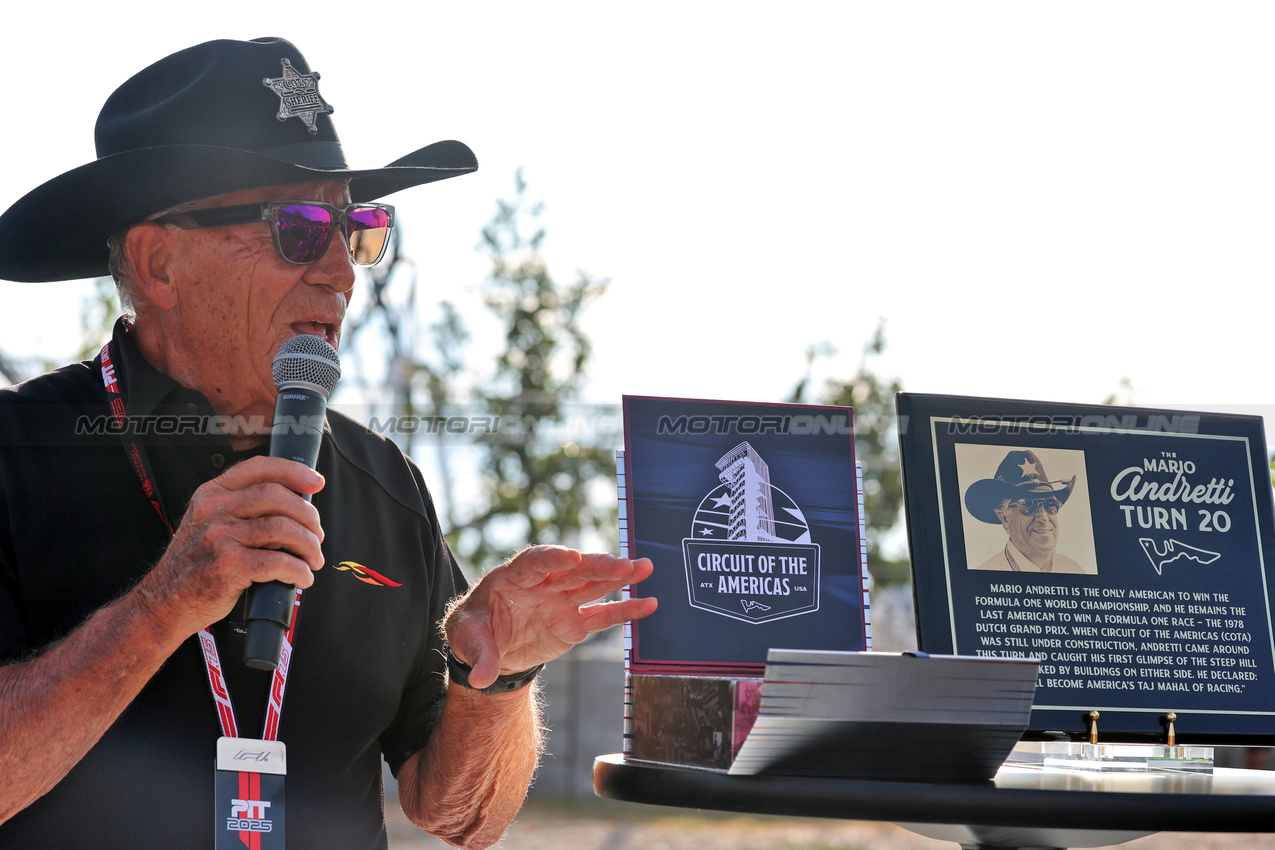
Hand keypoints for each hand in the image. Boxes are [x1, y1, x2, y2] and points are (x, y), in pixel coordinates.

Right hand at [135, 456, 326, 635]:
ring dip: (308, 545)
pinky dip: (298, 570)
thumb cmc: (197, 563)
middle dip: (308, 515)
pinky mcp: (228, 566)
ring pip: (281, 528)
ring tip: (314, 559)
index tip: (315, 482)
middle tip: (317, 535)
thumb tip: (296, 508)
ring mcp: (219, 537)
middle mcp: (214, 510)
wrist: (166, 600)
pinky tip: (302, 577)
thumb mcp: (209, 522)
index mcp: (212, 494)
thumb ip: (243, 508)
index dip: (293, 471)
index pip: (258, 468)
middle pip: (277, 497)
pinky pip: (277, 562)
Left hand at [444, 545, 656, 689]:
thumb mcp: (466, 640)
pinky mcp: (575, 623)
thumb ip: (479, 656)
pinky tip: (648, 604)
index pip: (535, 562)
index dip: (553, 558)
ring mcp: (562, 601)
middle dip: (597, 566)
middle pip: (573, 570)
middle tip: (622, 566)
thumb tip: (481, 678)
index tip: (572, 556)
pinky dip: (625, 610)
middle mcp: (544, 584)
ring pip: (593, 585)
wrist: (490, 649)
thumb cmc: (474, 633)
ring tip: (645, 567)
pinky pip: (603, 615)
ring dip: (619, 576)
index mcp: (513, 577)